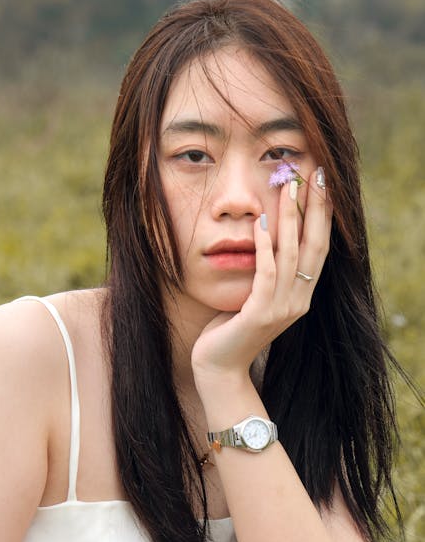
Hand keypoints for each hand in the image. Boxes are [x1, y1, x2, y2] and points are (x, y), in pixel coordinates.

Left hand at [191, 168, 331, 385]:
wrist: (219, 368)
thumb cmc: (232, 329)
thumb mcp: (255, 296)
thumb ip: (266, 273)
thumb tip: (265, 236)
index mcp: (301, 295)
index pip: (319, 247)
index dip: (323, 215)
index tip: (322, 184)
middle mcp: (299, 300)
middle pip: (315, 245)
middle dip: (316, 208)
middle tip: (317, 174)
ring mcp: (283, 308)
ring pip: (292, 254)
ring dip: (291, 218)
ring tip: (288, 186)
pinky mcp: (261, 313)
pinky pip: (267, 273)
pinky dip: (265, 247)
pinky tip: (261, 223)